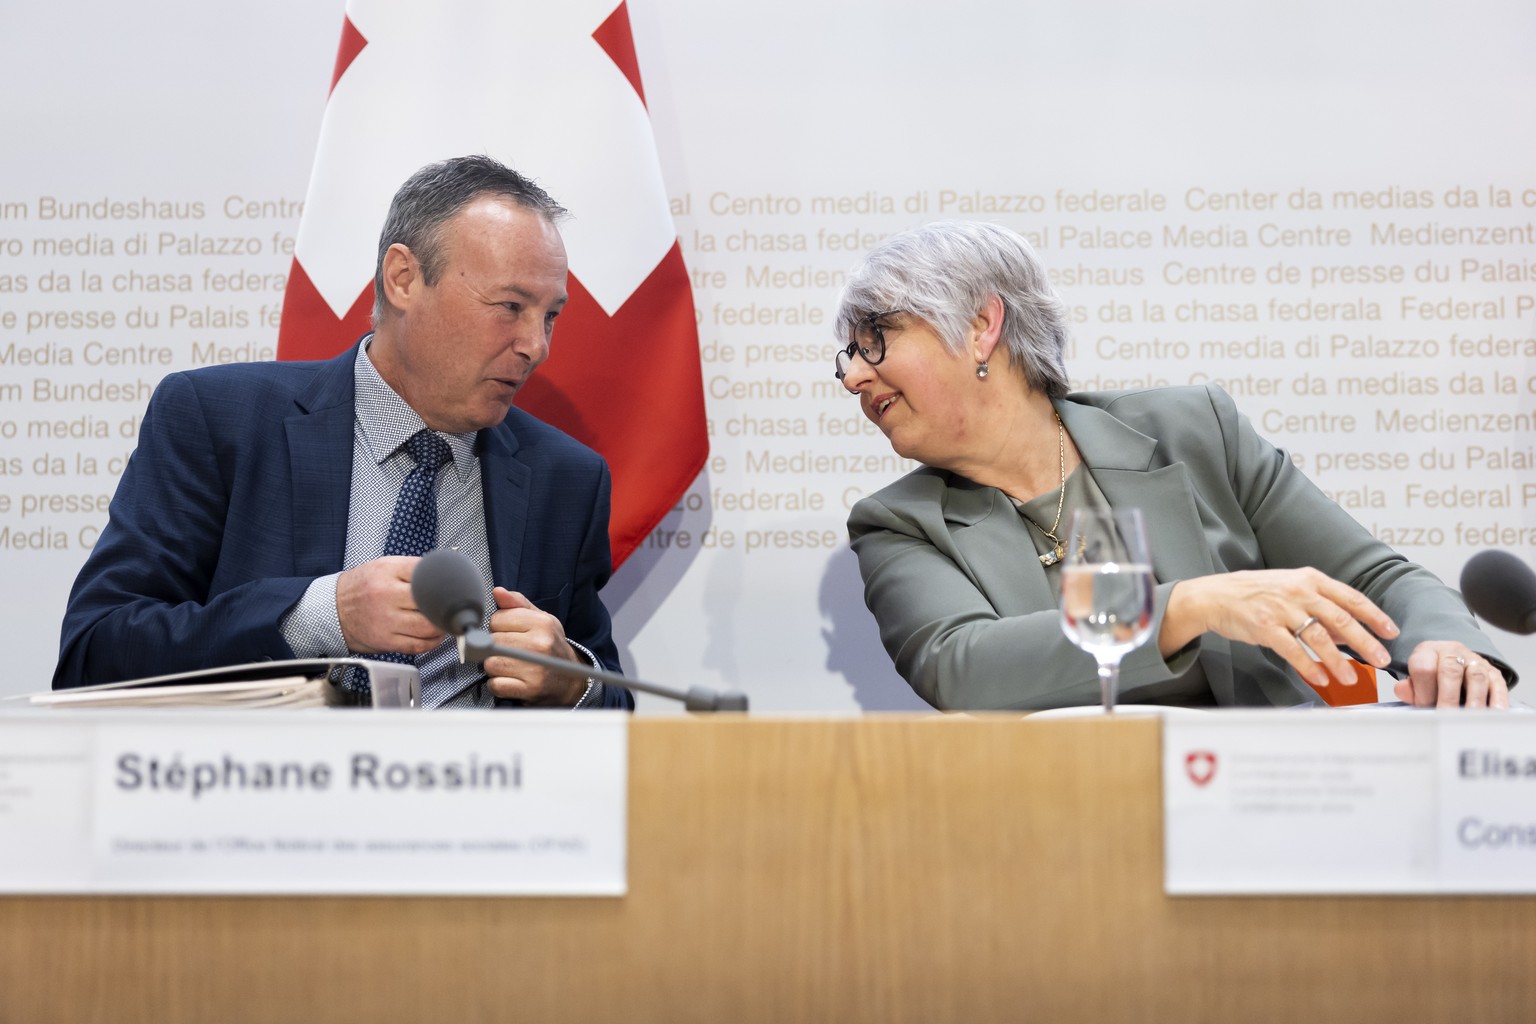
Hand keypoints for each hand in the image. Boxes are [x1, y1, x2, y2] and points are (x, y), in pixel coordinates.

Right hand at [336, 556, 443, 654]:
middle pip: (431, 602)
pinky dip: (433, 642)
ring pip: (428, 626)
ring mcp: (386, 620)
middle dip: (446, 606)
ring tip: (444, 621)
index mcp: (388, 571)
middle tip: (453, 607)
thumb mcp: (383, 567)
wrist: (333, 610)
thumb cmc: (362, 588)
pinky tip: (435, 636)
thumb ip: (412, 569)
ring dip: (443, 626)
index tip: (455, 587)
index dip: (445, 580)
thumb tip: (443, 574)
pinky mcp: (386, 641)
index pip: (426, 573)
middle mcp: (386, 595)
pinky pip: (419, 645)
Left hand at [484, 587, 585, 705]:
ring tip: (511, 666)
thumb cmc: (551, 646)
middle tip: (511, 652)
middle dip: (496, 647)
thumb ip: (517, 604)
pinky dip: (498, 684)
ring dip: (496, 667)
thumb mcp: (541, 620)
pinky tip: (512, 680)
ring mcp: (535, 669)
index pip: (497, 619)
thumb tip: (497, 592)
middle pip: (492, 642)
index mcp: (542, 623)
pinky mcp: (530, 690)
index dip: (499, 627)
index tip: (510, 634)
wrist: (572, 680)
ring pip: (491, 664)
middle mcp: (540, 644)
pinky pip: (495, 684)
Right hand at [1163, 568, 1396, 689]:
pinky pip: (1293, 650)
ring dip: (1339, 661)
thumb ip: (1319, 607)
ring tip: (1351, 678)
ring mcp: (1282, 609)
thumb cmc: (1254, 593)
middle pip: (1341, 619)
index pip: (1351, 598)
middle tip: (1380, 660)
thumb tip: (1347, 633)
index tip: (1391, 632)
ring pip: (1319, 637)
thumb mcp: (1290, 589)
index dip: (1374, 616)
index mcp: (1310, 579)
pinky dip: (1309, 666)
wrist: (1215, 595)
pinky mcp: (1265, 627)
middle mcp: (1299, 591)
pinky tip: (1320, 678)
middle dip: (1365, 642)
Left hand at [1395, 642, 1509, 708]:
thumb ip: (1409, 687)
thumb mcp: (1415, 676)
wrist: (1453, 658)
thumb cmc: (1431, 674)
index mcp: (1428, 651)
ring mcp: (1475, 661)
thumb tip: (1402, 691)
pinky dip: (1497, 699)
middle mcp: (1453, 652)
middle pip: (1450, 672)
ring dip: (1473, 700)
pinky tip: (1494, 713)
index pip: (1424, 667)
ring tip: (1469, 719)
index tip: (1424, 708)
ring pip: (1476, 677)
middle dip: (1448, 698)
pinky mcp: (1493, 671)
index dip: (1423, 691)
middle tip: (1446, 718)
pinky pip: (1498, 684)